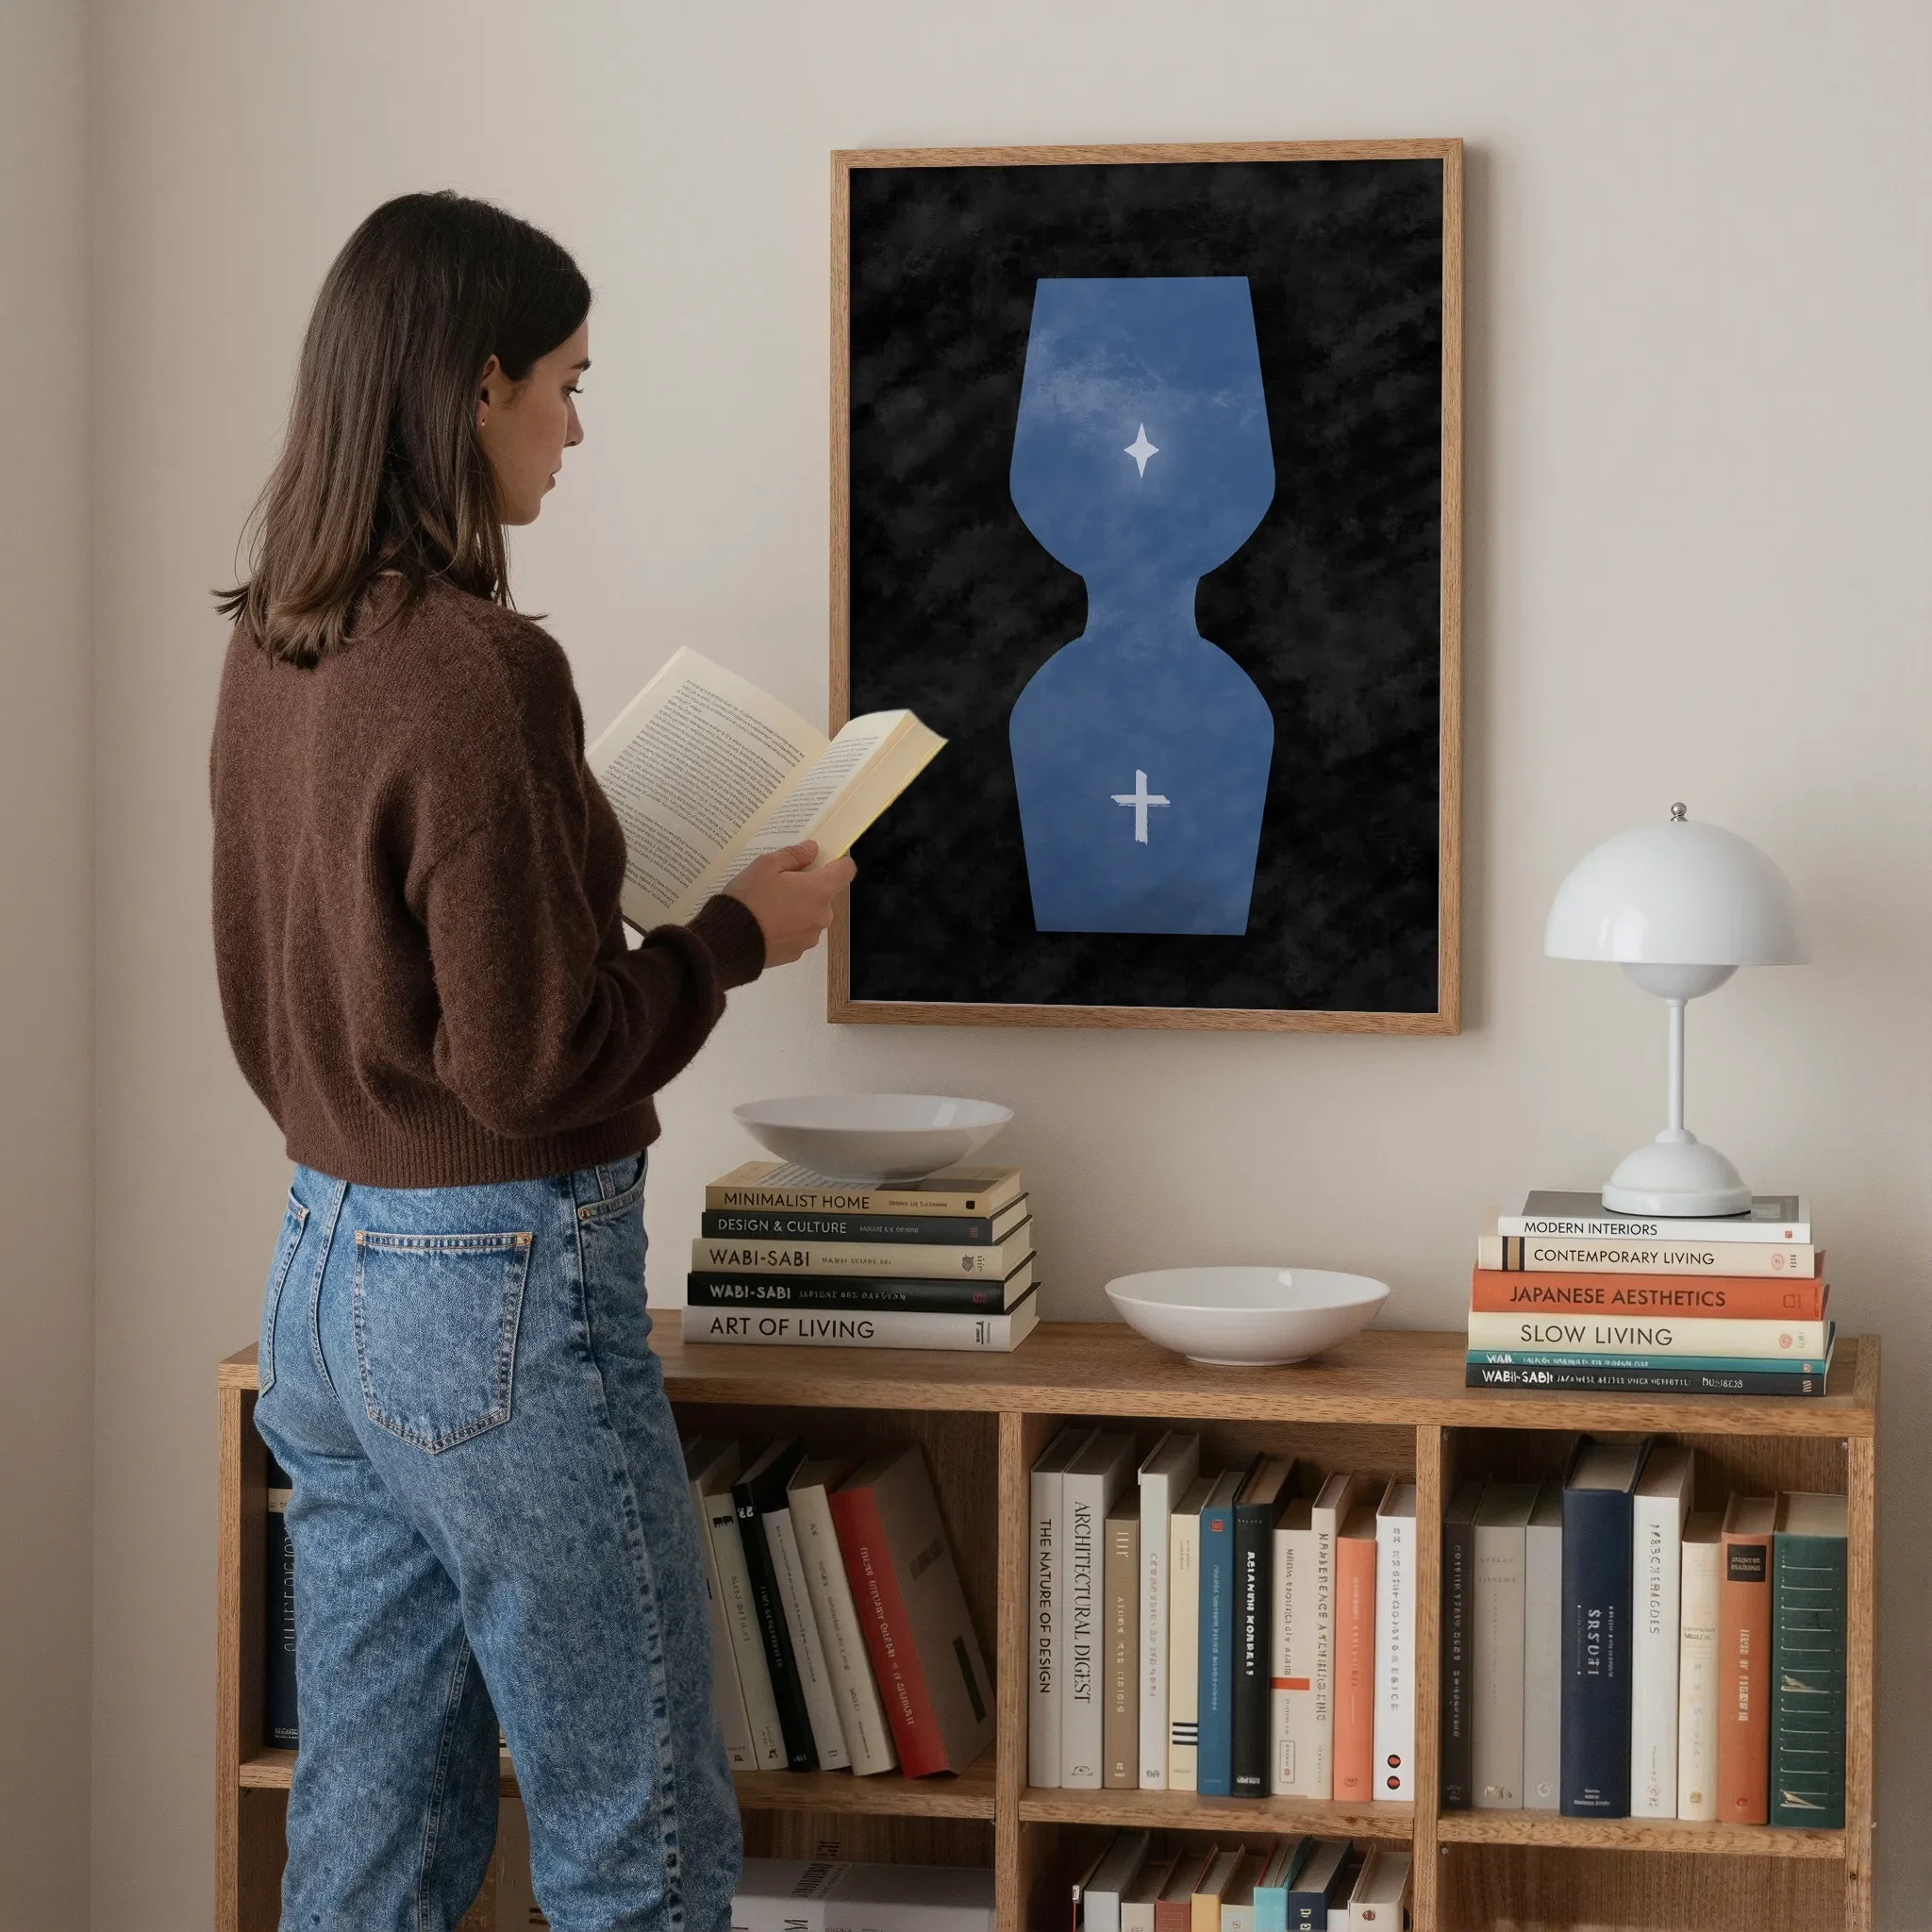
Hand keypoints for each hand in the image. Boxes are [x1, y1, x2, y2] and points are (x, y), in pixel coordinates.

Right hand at [725, 841, 856, 967]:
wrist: (729, 941)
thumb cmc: (750, 897)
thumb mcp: (765, 865)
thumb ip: (794, 855)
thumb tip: (813, 850)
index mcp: (820, 890)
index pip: (846, 870)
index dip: (837, 862)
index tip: (820, 861)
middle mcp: (823, 915)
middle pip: (825, 894)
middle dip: (808, 888)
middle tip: (780, 884)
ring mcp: (811, 937)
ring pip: (811, 915)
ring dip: (798, 909)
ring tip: (769, 908)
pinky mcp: (797, 953)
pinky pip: (798, 934)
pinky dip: (788, 928)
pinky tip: (766, 926)